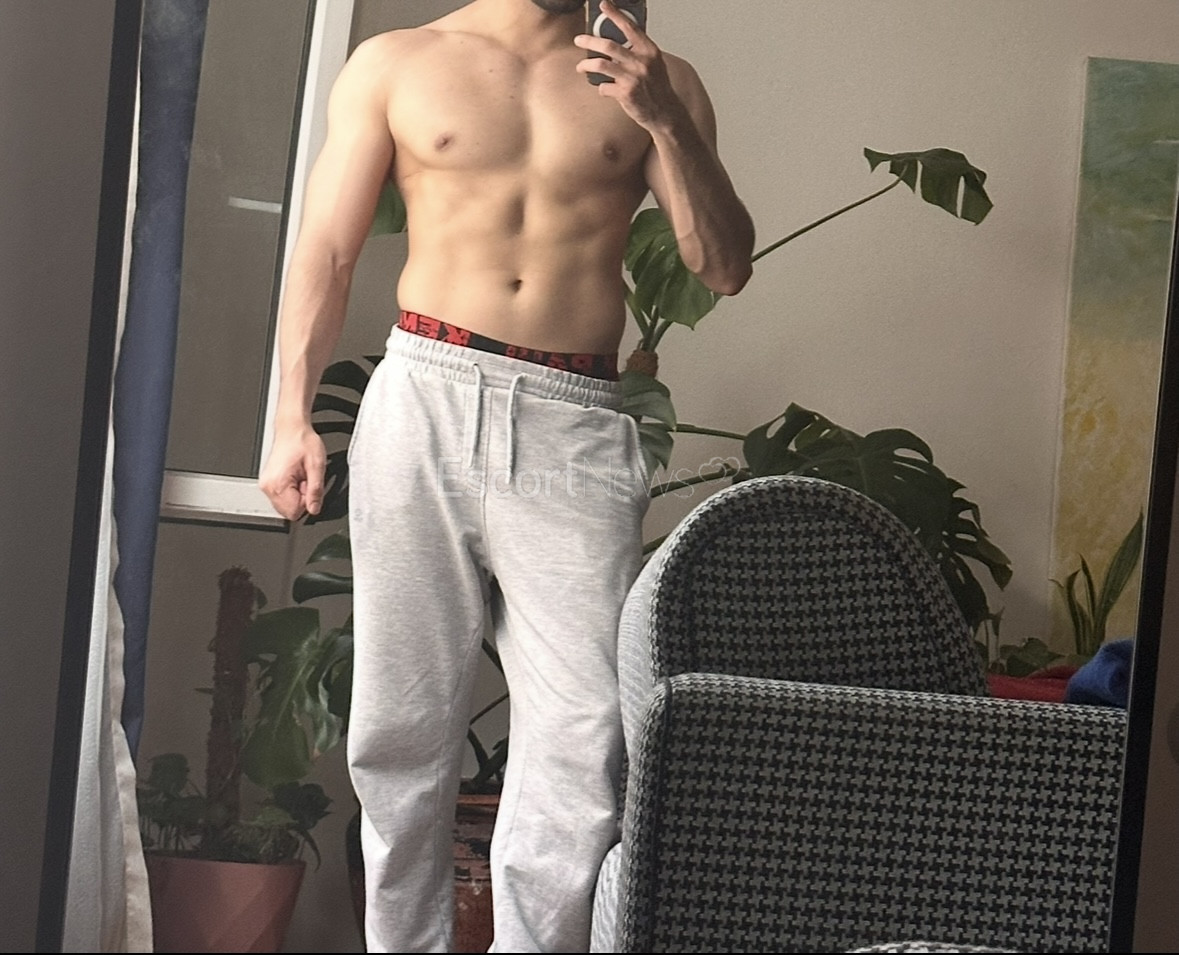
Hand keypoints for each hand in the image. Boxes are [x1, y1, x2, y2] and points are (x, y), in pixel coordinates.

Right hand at [258, 420, 326, 520]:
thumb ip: (316, 491)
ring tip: (299, 476)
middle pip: (288, 511)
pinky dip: (290, 490)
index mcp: (278, 484)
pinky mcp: (267, 482)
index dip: (307, 501)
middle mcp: (268, 486)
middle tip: (304, 479)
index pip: (294, 513)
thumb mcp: (317, 466)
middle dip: (301, 498)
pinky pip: (282, 497)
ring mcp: (266, 484)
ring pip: (285, 505)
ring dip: (296, 494)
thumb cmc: (302, 442)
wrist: (292, 429)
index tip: (308, 485)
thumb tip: (314, 509)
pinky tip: (294, 476)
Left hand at [573, 1, 683, 131]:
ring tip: (581, 66)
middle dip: (589, 40)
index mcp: (649, 51)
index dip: (615, 14)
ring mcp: (633, 78)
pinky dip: (601, 88)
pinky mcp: (625, 94)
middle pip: (608, 45)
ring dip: (586, 64)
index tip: (604, 5)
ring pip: (600, 65)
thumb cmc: (657, 88)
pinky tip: (604, 89)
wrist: (664, 112)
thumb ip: (637, 52)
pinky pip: (604, 87)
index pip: (629, 27)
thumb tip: (616, 43)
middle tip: (579, 39)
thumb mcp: (653, 63)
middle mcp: (641, 62)